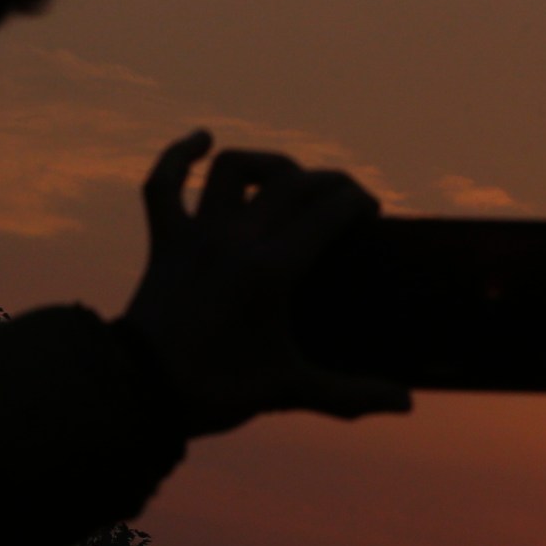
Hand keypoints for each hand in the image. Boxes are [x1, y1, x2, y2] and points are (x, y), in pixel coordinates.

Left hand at [120, 130, 413, 437]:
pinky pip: (164, 183)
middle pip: (293, 182)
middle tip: (346, 201)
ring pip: (234, 168)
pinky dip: (180, 155)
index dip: (358, 202)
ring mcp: (196, 234)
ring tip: (288, 176)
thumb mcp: (288, 391)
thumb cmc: (216, 390)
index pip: (330, 210)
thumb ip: (350, 394)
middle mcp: (235, 239)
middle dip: (329, 182)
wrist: (140, 393)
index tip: (370, 214)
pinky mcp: (165, 240)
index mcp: (271, 270)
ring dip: (268, 163)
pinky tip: (202, 140)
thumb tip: (406, 405)